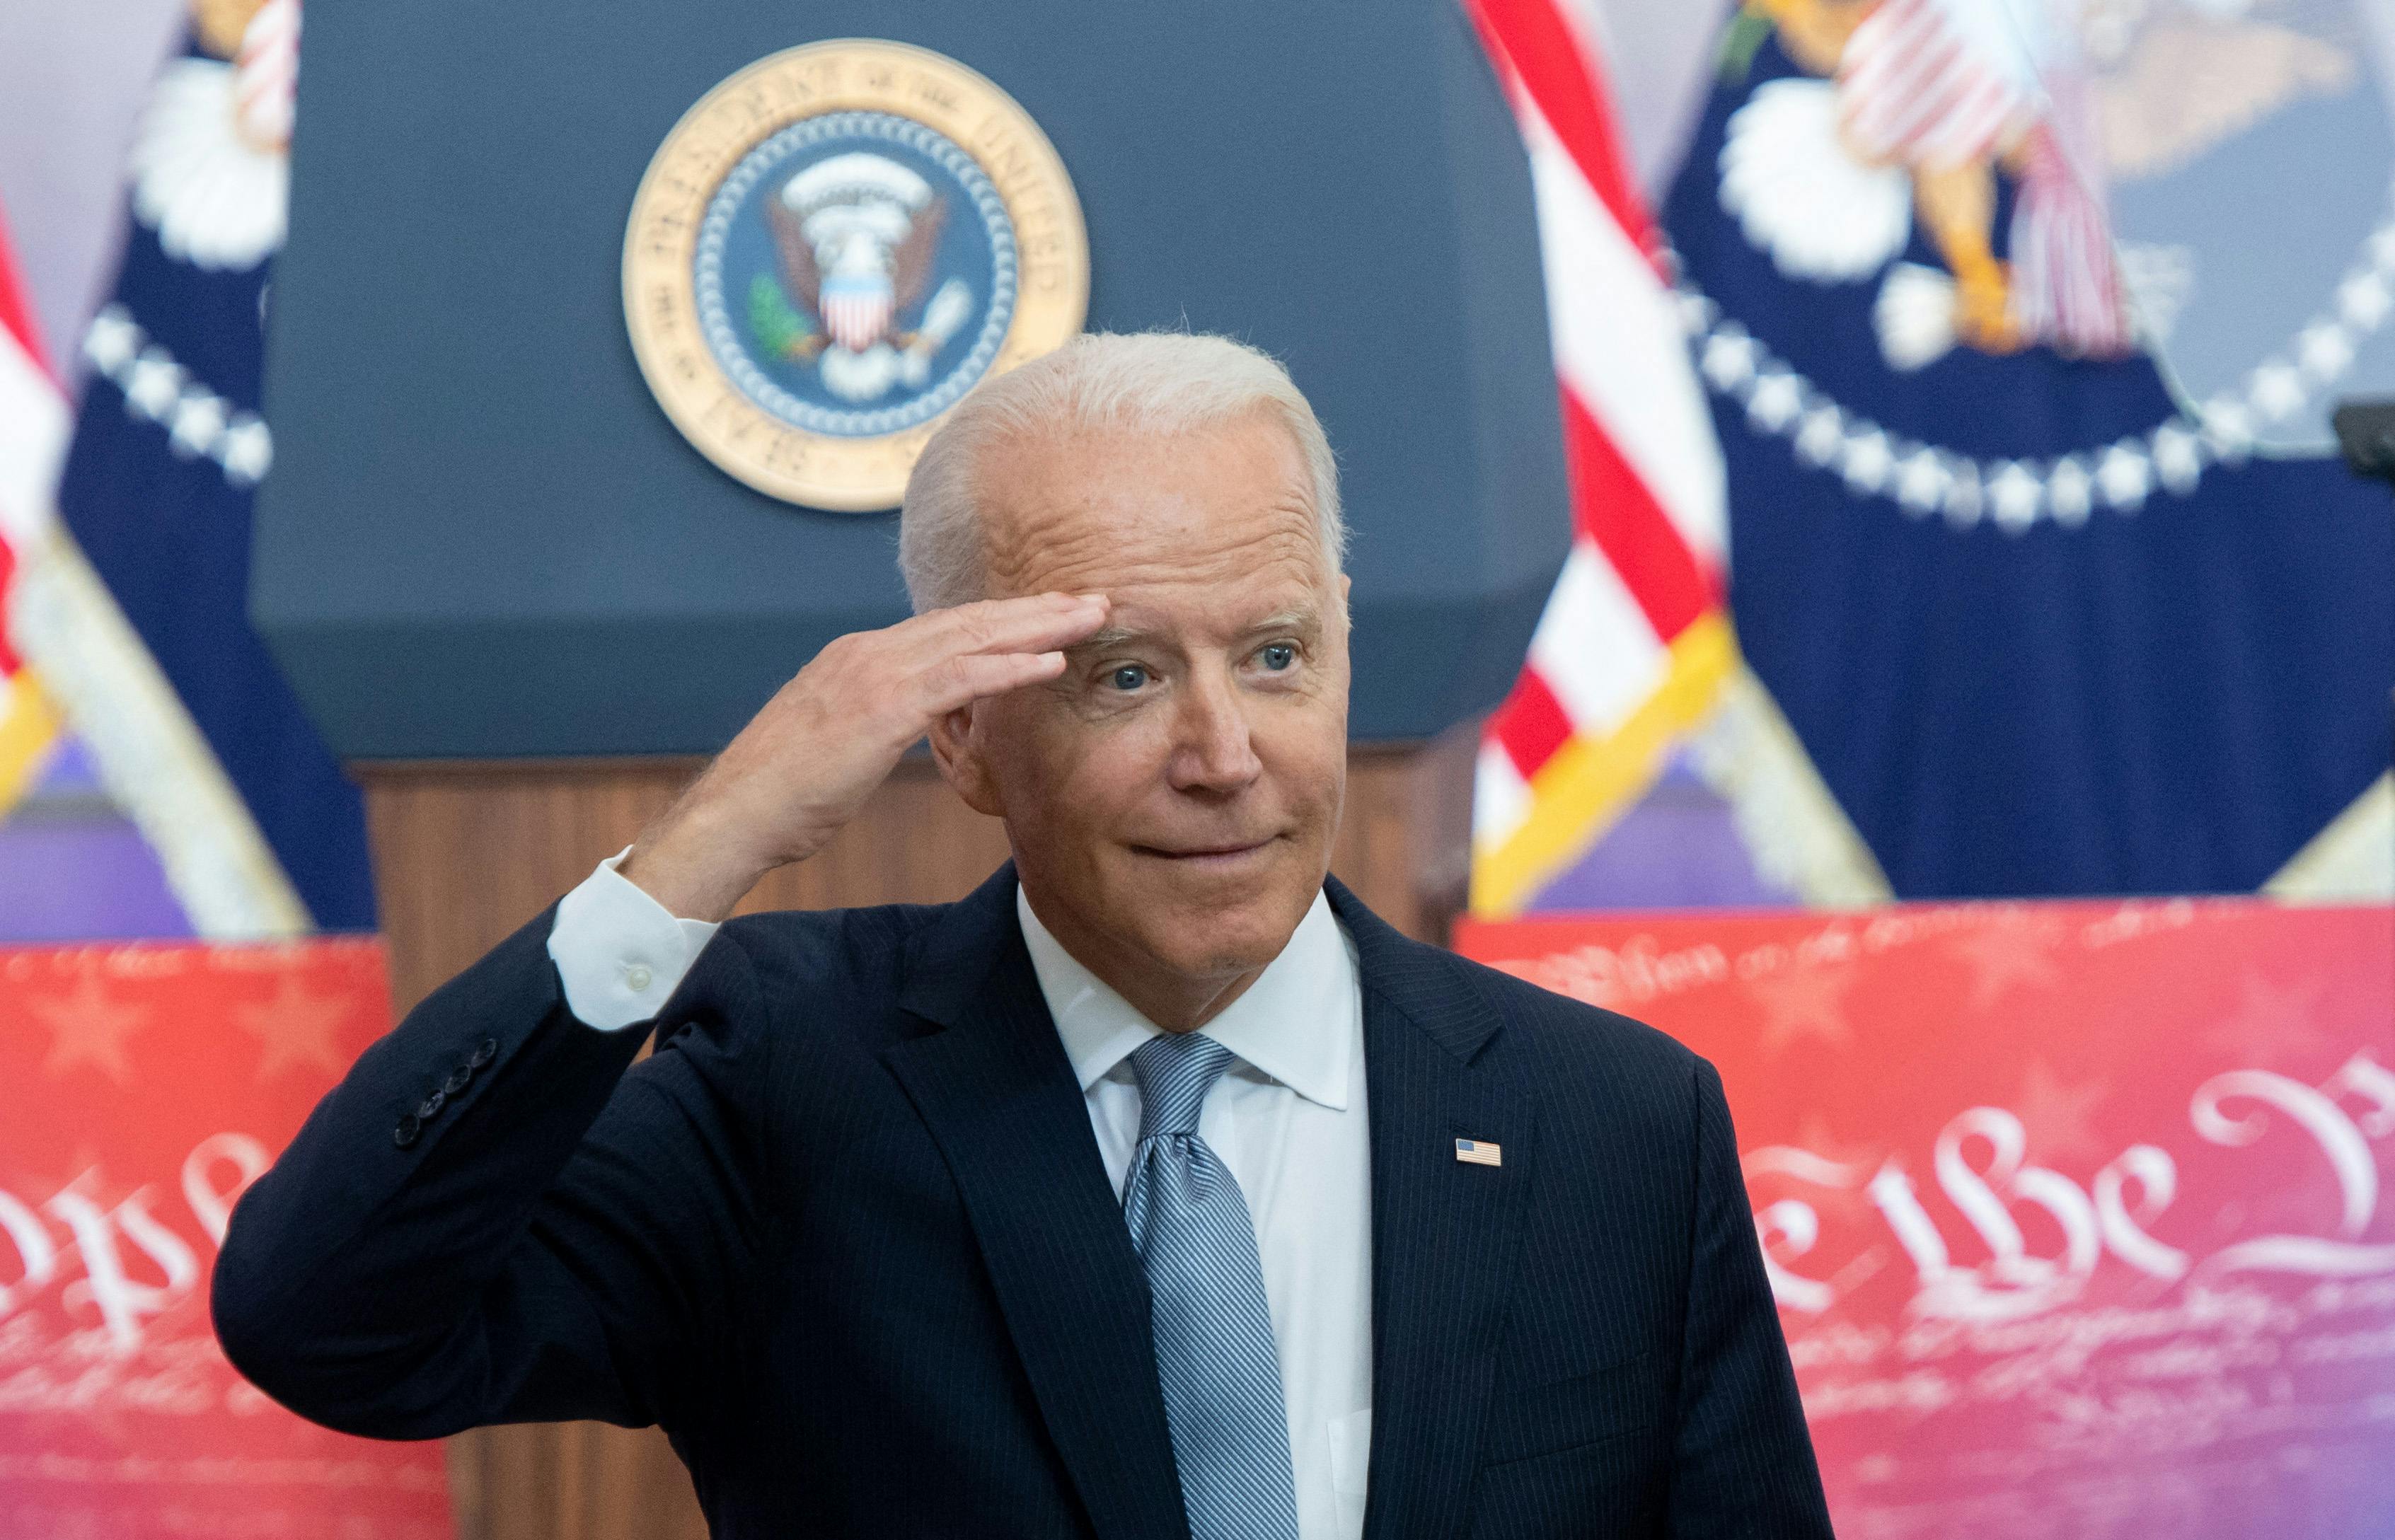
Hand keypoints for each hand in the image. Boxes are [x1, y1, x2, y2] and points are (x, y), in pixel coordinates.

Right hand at [619, 591, 1109, 920]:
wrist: (736, 814)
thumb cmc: (783, 794)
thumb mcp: (837, 743)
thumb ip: (877, 721)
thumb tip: (912, 722)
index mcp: (858, 656)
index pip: (945, 628)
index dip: (1002, 619)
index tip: (1049, 613)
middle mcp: (868, 651)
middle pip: (968, 620)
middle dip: (1034, 607)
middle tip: (1091, 597)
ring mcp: (875, 674)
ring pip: (973, 637)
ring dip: (1039, 624)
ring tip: (1091, 615)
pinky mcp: (883, 708)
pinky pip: (961, 678)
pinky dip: (1011, 666)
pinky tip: (1053, 661)